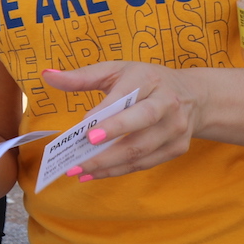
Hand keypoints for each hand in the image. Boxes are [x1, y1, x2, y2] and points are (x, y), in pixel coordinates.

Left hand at [38, 61, 206, 180]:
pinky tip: (94, 174)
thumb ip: (82, 76)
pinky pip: (144, 163)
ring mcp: (175, 129)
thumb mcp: (117, 70)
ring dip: (108, 164)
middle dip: (109, 145)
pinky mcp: (177, 148)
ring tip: (78, 171)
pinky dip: (118, 170)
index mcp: (149, 80)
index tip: (85, 131)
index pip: (128, 99)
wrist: (195, 97)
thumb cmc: (146, 81)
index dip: (109, 118)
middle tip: (79, 160)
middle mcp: (168, 104)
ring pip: (140, 151)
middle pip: (140, 127)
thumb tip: (47, 76)